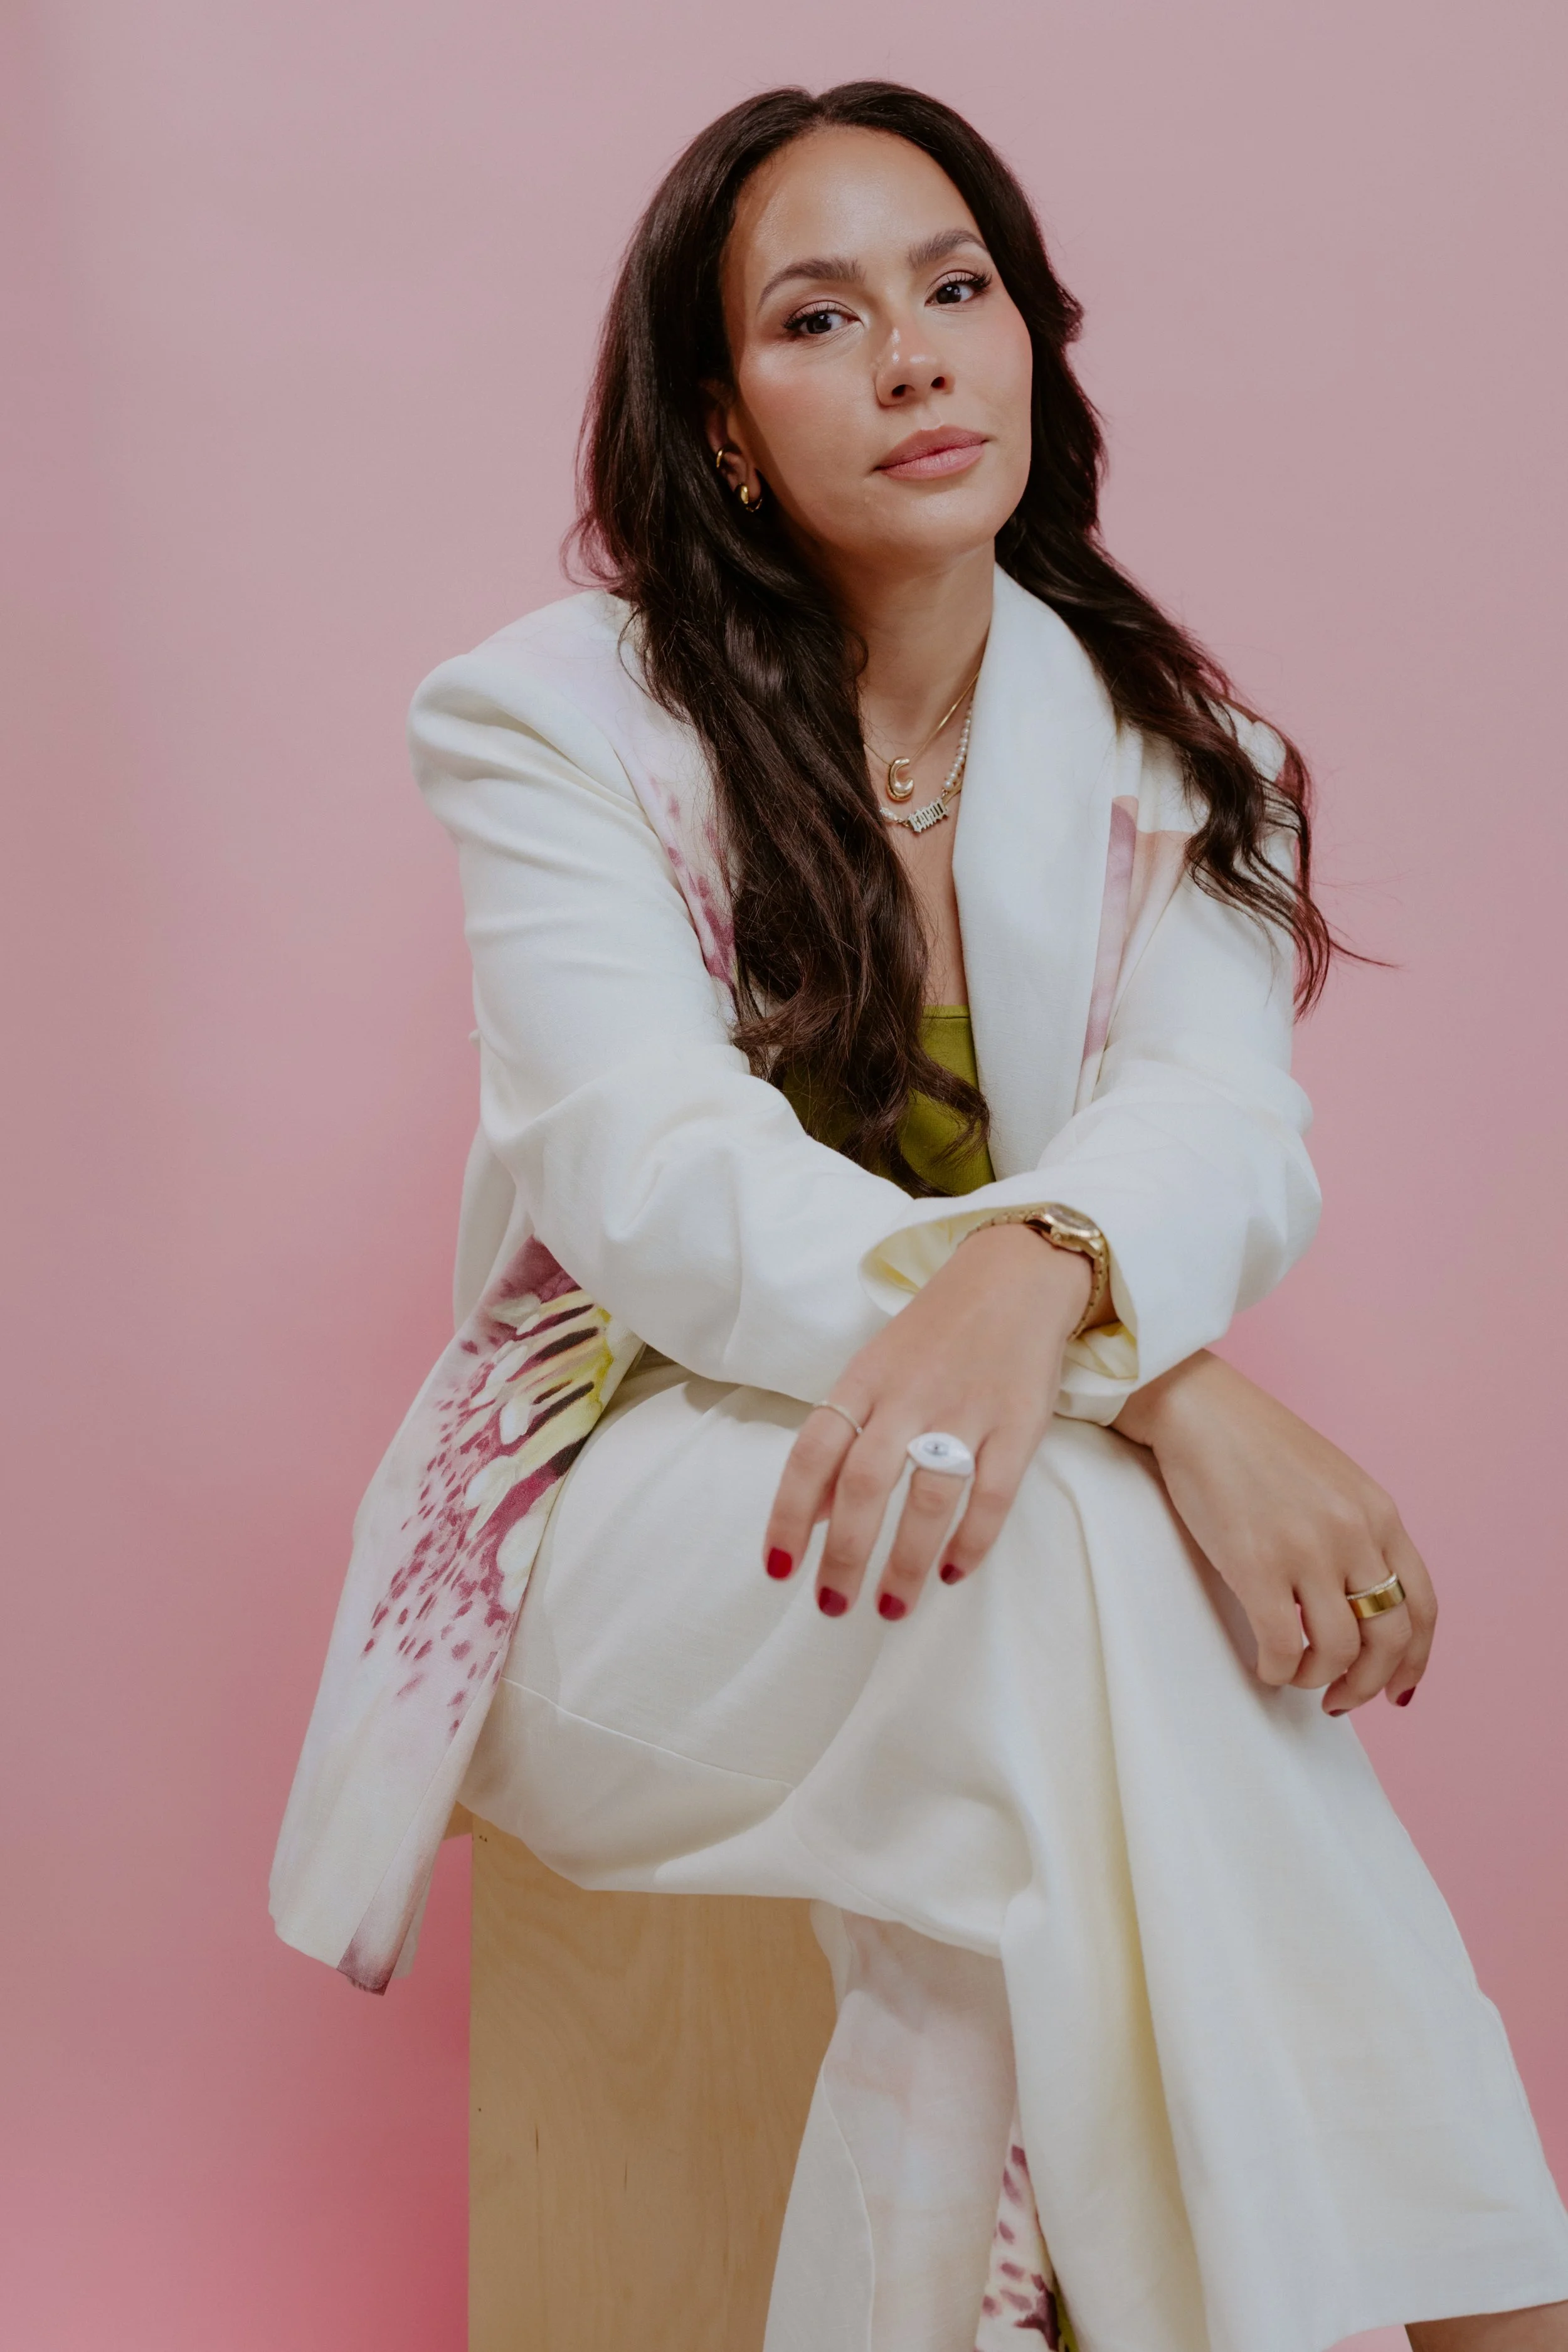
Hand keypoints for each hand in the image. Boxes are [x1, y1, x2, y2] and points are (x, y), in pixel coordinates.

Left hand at [762, 1224, 1090, 1619]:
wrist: (1015, 1275)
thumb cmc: (934, 1333)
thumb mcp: (874, 1370)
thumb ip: (842, 1438)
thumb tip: (808, 1514)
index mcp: (864, 1380)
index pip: (812, 1452)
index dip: (789, 1514)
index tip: (779, 1568)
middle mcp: (909, 1395)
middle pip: (864, 1482)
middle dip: (844, 1554)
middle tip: (833, 1606)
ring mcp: (966, 1408)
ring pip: (928, 1496)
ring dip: (905, 1561)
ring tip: (890, 1607)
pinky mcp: (1019, 1422)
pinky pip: (993, 1493)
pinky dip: (971, 1540)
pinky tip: (952, 1572)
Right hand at [1114, 1352, 1434, 1711]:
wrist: (1197, 1409)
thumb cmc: (1254, 1443)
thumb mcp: (1332, 1481)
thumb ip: (1356, 1533)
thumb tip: (1357, 1602)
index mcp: (1377, 1512)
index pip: (1421, 1605)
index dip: (1414, 1660)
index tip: (1396, 1689)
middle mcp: (1353, 1534)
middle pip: (1388, 1638)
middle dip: (1370, 1683)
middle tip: (1340, 1698)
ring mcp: (1307, 1550)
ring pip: (1339, 1650)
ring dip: (1319, 1679)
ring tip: (1296, 1676)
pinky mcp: (1256, 1565)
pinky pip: (1283, 1648)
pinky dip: (1279, 1671)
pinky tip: (1266, 1667)